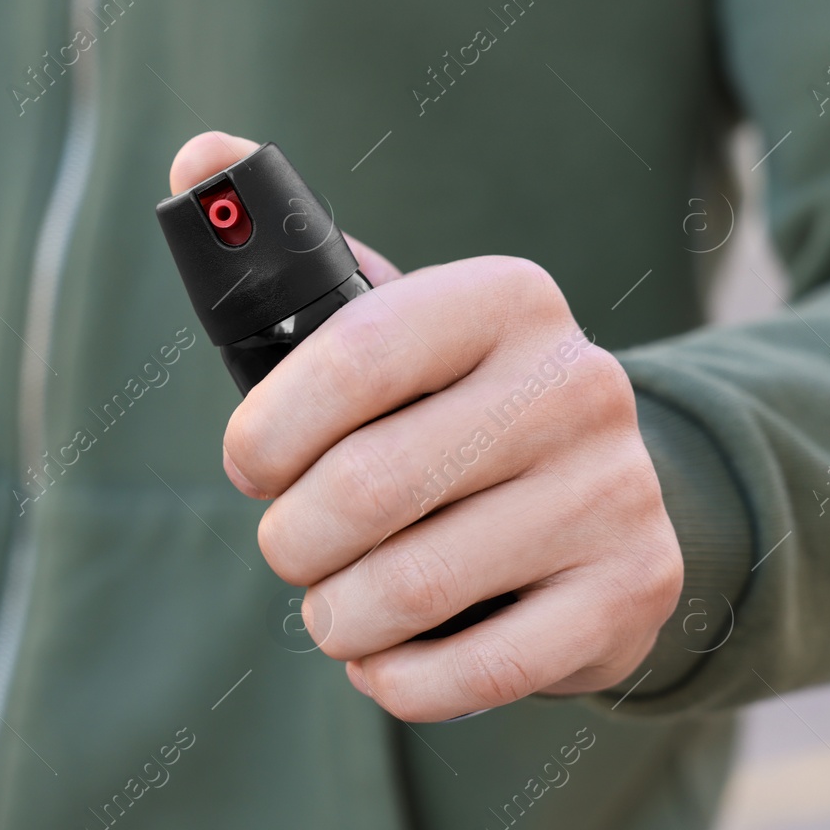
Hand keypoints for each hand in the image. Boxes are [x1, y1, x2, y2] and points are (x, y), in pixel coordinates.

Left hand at [171, 132, 683, 721]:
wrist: (613, 502)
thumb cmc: (453, 413)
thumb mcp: (393, 329)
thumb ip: (297, 260)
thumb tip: (199, 149)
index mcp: (504, 299)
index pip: (351, 356)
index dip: (267, 431)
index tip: (249, 467)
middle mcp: (577, 384)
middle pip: (366, 489)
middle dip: (294, 540)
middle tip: (295, 548)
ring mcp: (615, 494)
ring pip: (405, 590)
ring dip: (335, 618)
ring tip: (337, 605)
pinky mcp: (630, 594)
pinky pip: (468, 673)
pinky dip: (394, 680)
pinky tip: (385, 656)